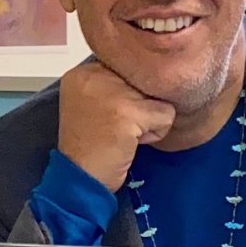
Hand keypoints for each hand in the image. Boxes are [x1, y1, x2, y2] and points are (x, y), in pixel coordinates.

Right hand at [56, 60, 174, 191]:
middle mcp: (93, 76)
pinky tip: (133, 143)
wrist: (80, 180)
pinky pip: (165, 115)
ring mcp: (110, 92)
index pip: (127, 66)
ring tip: (125, 136)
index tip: (111, 117)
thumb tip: (151, 73)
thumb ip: (113, 85)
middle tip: (117, 129)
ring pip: (157, 95)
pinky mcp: (126, 112)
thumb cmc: (90, 148)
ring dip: (149, 121)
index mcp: (82, 73)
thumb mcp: (92, 105)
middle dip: (139, 107)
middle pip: (143, 79)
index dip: (129, 94)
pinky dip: (156, 133)